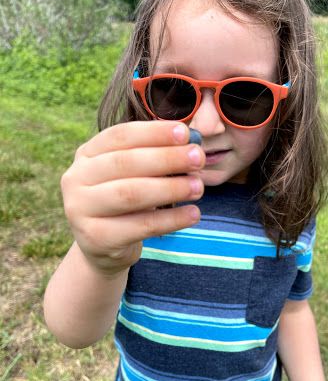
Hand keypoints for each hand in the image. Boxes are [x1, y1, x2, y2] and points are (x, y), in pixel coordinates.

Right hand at [61, 121, 204, 275]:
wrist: (102, 247)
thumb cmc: (125, 204)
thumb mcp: (134, 176)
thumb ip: (155, 158)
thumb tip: (193, 144)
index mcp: (86, 155)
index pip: (120, 135)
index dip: (154, 132)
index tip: (185, 133)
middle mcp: (76, 179)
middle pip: (125, 163)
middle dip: (167, 158)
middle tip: (199, 158)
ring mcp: (80, 210)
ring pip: (131, 194)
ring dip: (170, 188)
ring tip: (198, 187)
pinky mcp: (95, 239)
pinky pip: (140, 227)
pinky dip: (171, 220)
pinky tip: (193, 214)